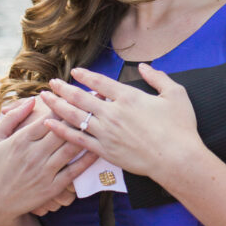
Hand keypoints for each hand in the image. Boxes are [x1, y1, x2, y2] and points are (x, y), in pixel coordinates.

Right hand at [0, 98, 94, 225]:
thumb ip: (12, 118)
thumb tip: (33, 100)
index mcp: (21, 140)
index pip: (48, 117)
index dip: (64, 104)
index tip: (78, 93)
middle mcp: (34, 154)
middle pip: (63, 130)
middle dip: (80, 114)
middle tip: (97, 101)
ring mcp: (44, 171)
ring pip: (71, 148)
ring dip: (87, 133)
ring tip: (102, 120)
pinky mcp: (51, 188)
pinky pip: (74, 171)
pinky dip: (87, 159)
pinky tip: (98, 148)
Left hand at [40, 64, 203, 181]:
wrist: (176, 159)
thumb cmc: (180, 127)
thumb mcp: (175, 94)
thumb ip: (158, 77)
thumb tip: (144, 66)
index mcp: (129, 97)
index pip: (101, 82)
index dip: (86, 76)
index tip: (75, 72)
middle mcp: (113, 113)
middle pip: (81, 97)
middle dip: (63, 89)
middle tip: (51, 83)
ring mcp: (106, 133)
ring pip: (75, 116)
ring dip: (57, 106)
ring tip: (45, 99)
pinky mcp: (105, 151)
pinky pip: (78, 139)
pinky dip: (62, 131)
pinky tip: (50, 124)